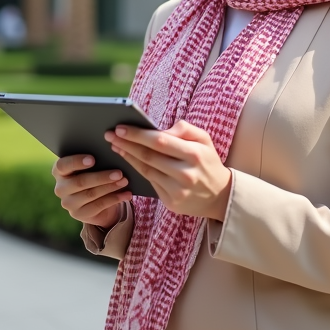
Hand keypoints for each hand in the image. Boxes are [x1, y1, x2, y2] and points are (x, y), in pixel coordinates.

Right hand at [52, 154, 132, 227]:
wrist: (95, 198)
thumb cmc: (92, 173)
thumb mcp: (89, 166)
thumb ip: (94, 159)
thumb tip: (111, 151)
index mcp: (59, 171)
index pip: (63, 165)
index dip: (77, 162)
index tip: (93, 159)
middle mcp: (60, 188)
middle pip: (80, 182)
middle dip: (102, 177)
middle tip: (119, 173)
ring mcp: (68, 203)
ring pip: (91, 194)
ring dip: (110, 187)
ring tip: (125, 181)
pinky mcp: (79, 214)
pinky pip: (98, 206)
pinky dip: (114, 199)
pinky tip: (126, 194)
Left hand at [106, 120, 231, 220]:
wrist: (220, 196)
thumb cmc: (207, 162)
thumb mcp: (204, 140)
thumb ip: (185, 128)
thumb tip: (160, 129)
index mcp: (194, 154)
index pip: (159, 141)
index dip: (138, 134)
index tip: (120, 127)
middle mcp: (185, 174)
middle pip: (149, 156)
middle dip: (127, 144)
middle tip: (110, 135)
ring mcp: (178, 191)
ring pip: (146, 170)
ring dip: (128, 157)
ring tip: (116, 146)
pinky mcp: (171, 202)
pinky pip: (150, 183)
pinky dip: (137, 171)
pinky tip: (128, 161)